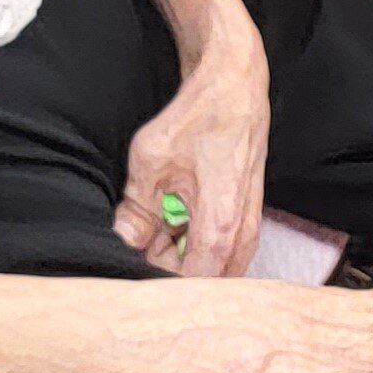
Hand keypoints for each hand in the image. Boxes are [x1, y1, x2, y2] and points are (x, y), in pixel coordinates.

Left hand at [114, 6, 269, 277]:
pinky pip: (222, 248)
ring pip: (215, 267)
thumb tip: (123, 244)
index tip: (132, 283)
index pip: (190, 285)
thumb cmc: (199, 116)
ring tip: (151, 243)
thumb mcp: (151, 161)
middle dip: (170, 277)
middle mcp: (243, 231)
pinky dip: (195, 246)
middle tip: (136, 261)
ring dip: (182, 261)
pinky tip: (170, 232)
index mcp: (220, 224)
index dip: (158, 289)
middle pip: (205, 282)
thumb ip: (136, 211)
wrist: (235, 83)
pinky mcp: (247, 214)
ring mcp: (249, 224)